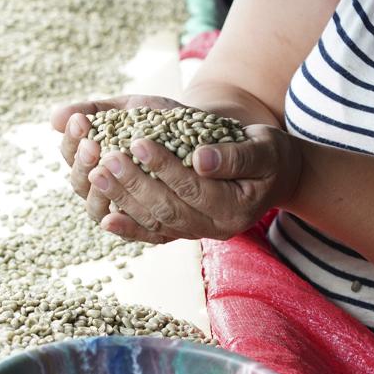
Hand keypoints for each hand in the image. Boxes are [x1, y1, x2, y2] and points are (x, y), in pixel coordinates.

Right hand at [52, 95, 184, 235]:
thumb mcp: (133, 108)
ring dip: (101, 189)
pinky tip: (112, 217)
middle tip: (94, 143)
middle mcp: (104, 188)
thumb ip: (98, 111)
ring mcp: (125, 208)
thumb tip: (54, 117)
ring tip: (110, 163)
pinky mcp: (152, 227)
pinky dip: (120, 227)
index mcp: (94, 160)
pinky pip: (131, 232)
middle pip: (81, 183)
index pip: (71, 155)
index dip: (72, 140)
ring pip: (99, 209)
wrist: (209, 135)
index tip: (81, 121)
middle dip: (84, 163)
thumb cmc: (164, 120)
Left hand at [83, 124, 301, 243]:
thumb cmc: (271, 154)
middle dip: (134, 183)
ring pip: (156, 222)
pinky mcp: (187, 232)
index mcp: (237, 208)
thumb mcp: (265, 146)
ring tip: (96, 174)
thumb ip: (236, 155)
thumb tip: (199, 159)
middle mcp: (217, 229)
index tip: (137, 140)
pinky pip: (155, 234)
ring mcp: (200, 234)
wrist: (276, 176)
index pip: (193, 188)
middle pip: (168, 209)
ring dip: (123, 200)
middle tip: (105, 157)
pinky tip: (106, 218)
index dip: (164, 165)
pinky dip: (129, 228)